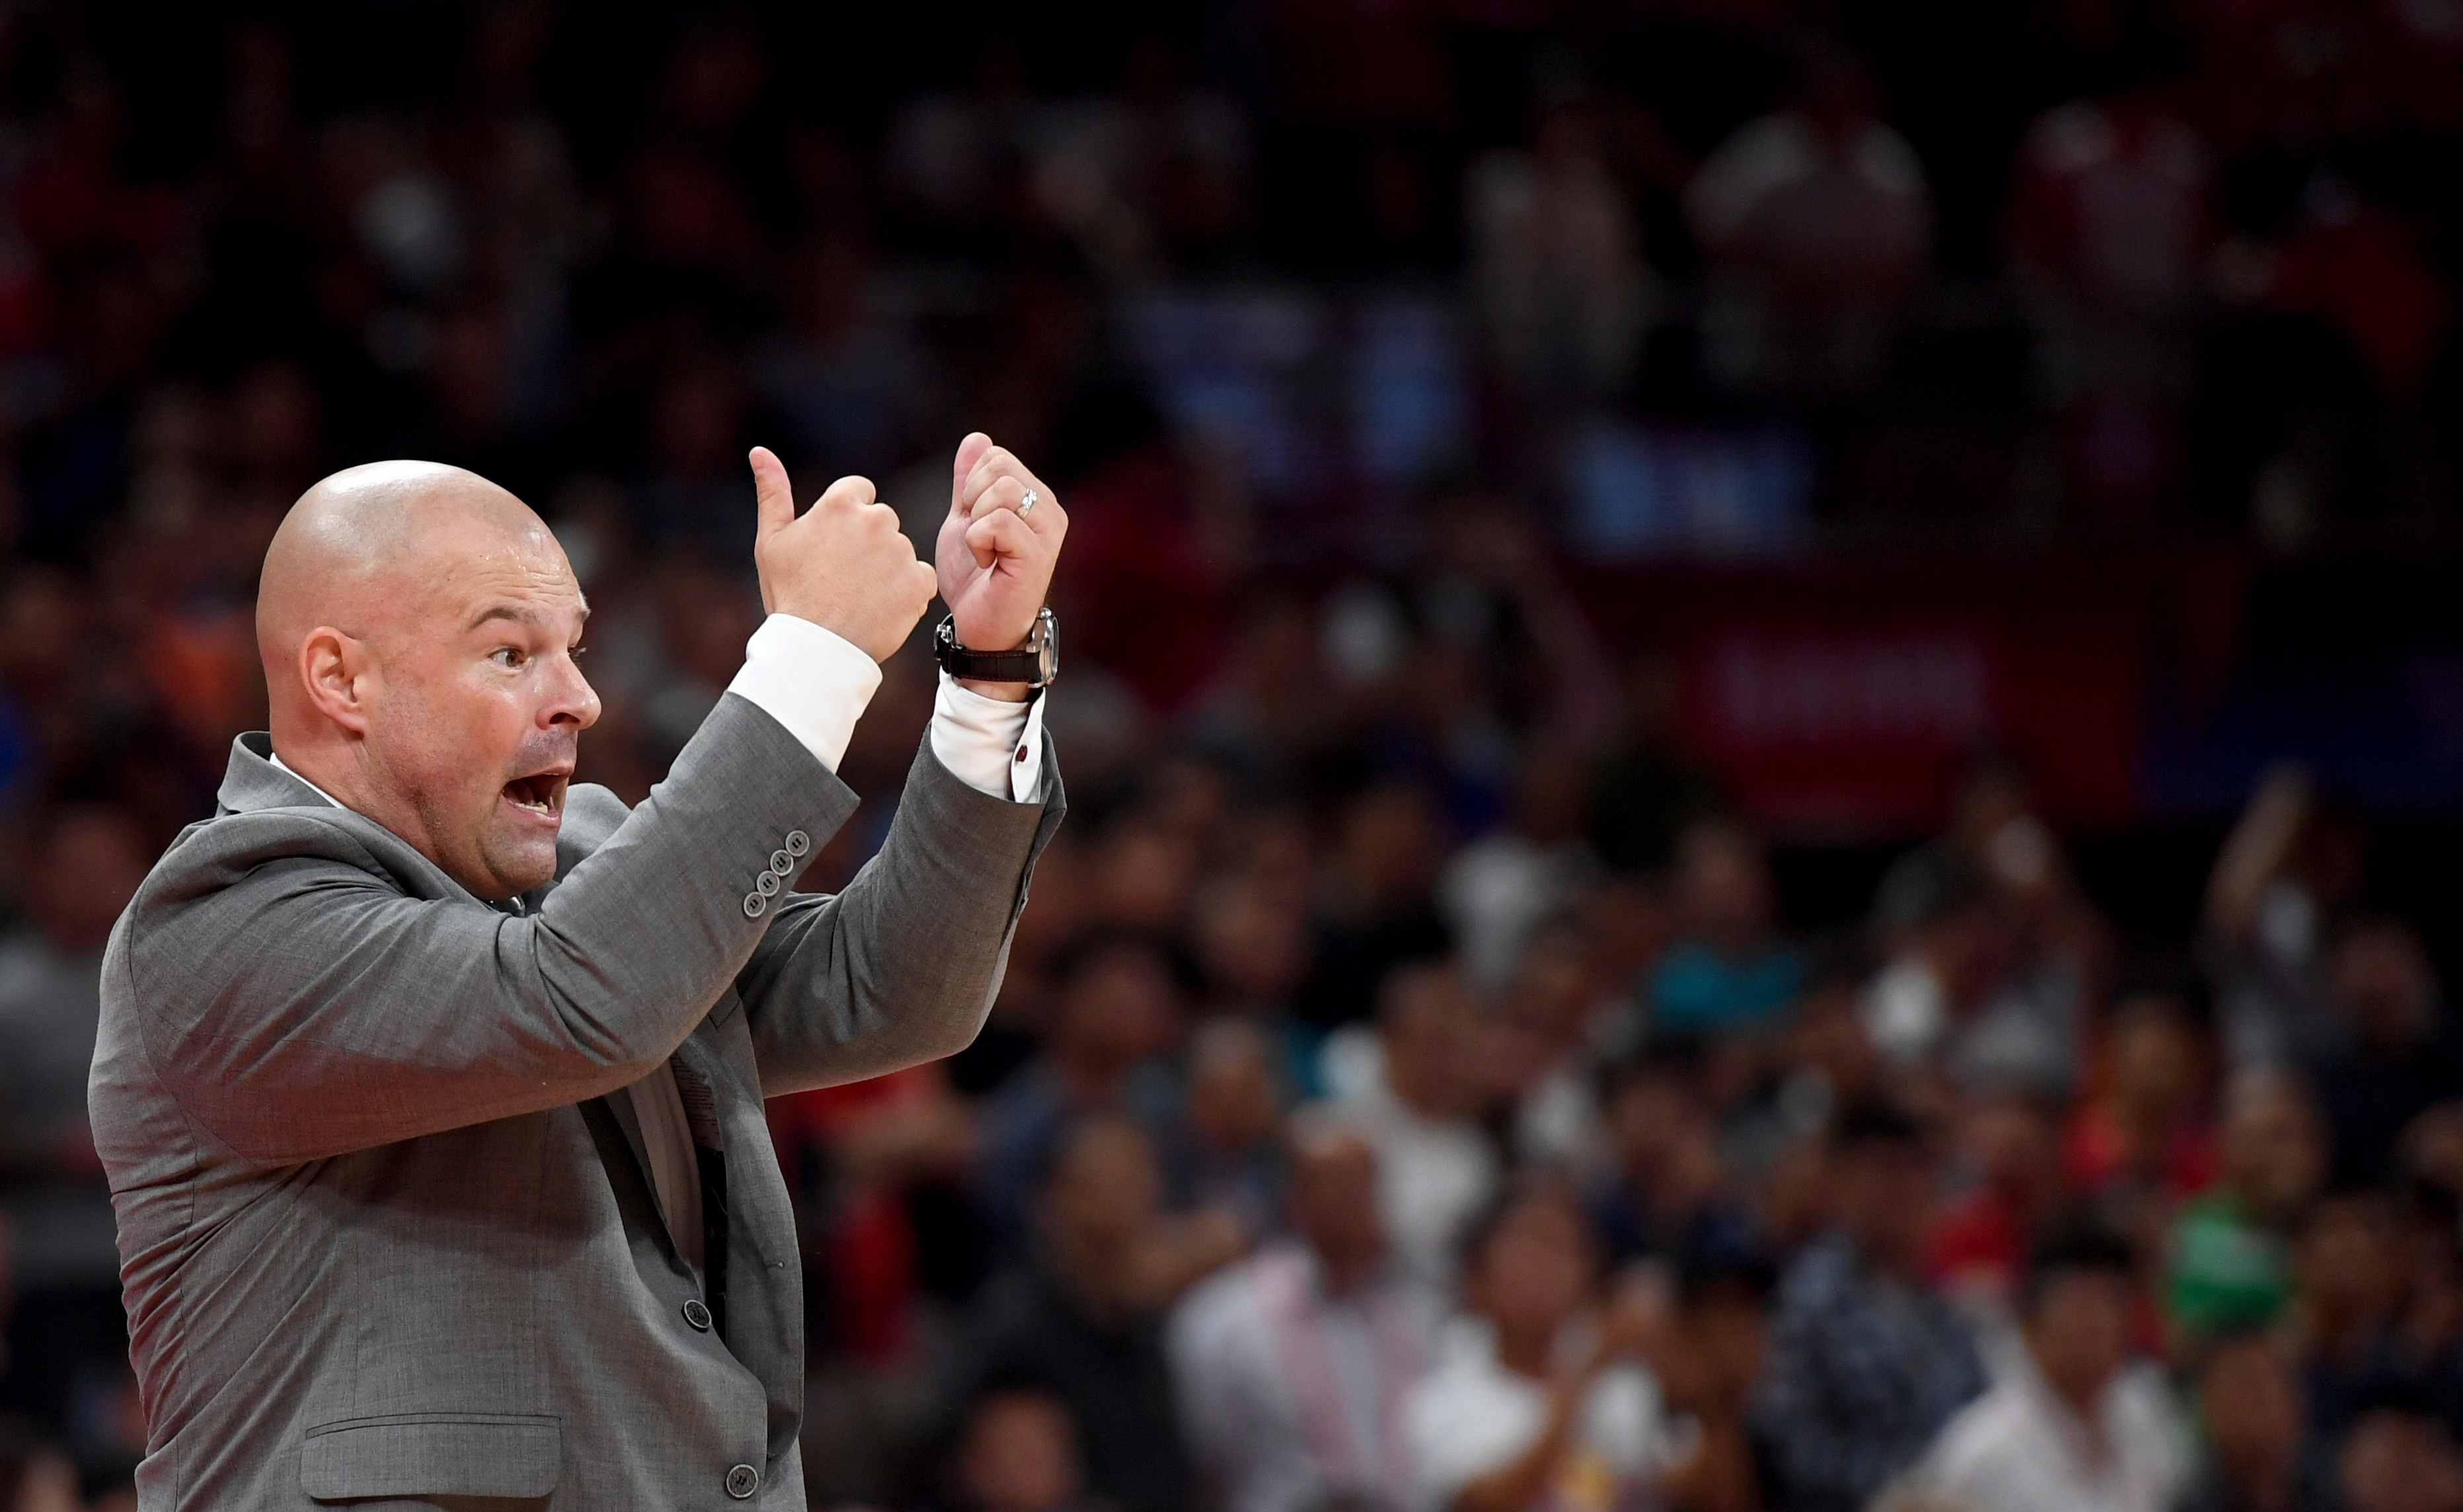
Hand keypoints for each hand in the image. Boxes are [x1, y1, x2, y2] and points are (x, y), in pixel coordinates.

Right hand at [750, 447, 937, 662]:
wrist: (815, 650)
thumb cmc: (789, 595)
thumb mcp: (771, 541)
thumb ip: (773, 492)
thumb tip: (759, 451)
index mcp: (840, 505)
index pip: (859, 491)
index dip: (846, 518)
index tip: (834, 545)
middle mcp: (876, 520)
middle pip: (882, 520)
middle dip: (868, 542)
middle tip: (844, 576)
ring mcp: (901, 551)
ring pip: (900, 551)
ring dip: (887, 568)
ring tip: (859, 596)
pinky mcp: (920, 581)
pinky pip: (920, 578)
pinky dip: (906, 592)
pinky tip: (880, 608)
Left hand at [935, 433, 1067, 698]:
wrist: (979, 625)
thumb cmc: (975, 577)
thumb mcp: (965, 519)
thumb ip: (970, 481)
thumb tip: (977, 438)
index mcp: (1036, 498)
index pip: (996, 457)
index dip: (970, 485)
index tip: (973, 521)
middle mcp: (1050, 511)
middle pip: (998, 467)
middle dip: (971, 500)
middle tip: (977, 536)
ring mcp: (1048, 533)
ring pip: (1000, 491)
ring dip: (975, 523)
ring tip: (982, 550)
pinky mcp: (1037, 555)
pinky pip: (997, 522)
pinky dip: (978, 542)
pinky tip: (986, 563)